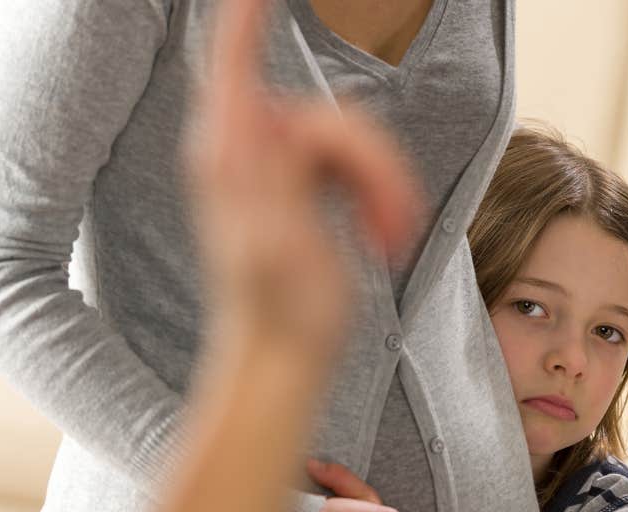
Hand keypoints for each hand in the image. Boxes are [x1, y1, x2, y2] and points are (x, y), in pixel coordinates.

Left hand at [187, 0, 416, 361]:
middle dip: (377, 168)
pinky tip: (384, 238)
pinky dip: (381, 199)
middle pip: (335, 118)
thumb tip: (271, 114)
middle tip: (396, 228)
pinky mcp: (305, 187)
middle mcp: (249, 154)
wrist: (283, 360)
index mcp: (231, 160)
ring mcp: (278, 170)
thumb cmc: (281, 315)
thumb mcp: (278, 245)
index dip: (245, 21)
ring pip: (356, 141)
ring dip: (386, 190)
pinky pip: (358, 165)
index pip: (235, 66)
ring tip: (392, 242)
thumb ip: (272, 175)